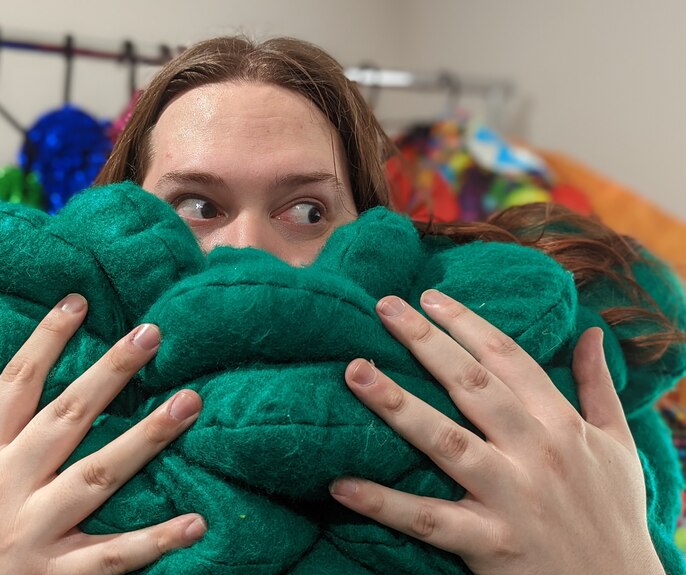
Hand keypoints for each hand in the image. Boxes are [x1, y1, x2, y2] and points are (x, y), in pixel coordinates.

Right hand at [0, 294, 205, 574]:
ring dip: (147, 437)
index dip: (46, 339)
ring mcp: (32, 531)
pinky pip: (113, 555)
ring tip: (189, 402)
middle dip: (110, 372)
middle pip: (67, 416)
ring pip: (99, 474)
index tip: (78, 300)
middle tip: (151, 334)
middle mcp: (5, 486)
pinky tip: (195, 521)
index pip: (15, 385)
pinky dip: (155, 540)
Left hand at [330, 289, 663, 574]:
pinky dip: (384, 504)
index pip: (507, 359)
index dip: (466, 323)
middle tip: (383, 307)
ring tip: (356, 372)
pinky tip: (340, 485)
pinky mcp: (489, 543)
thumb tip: (592, 335)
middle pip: (471, 384)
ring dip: (397, 404)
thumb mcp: (618, 446)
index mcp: (560, 425)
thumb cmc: (614, 514)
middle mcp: (534, 452)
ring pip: (445, 441)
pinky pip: (428, 520)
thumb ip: (599, 388)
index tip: (428, 297)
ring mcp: (510, 497)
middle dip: (426, 341)